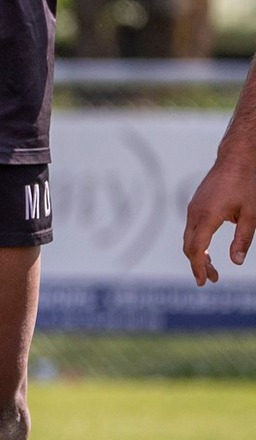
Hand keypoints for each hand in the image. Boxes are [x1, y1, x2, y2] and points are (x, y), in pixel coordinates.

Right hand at [183, 156, 255, 285]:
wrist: (236, 158)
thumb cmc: (247, 183)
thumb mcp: (252, 214)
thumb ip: (243, 239)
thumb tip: (236, 261)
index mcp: (207, 217)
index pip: (197, 249)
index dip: (199, 268)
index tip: (205, 281)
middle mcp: (195, 213)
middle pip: (189, 247)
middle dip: (198, 265)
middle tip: (211, 279)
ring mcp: (193, 208)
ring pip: (189, 238)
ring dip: (198, 254)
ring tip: (211, 267)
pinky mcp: (196, 205)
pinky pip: (192, 228)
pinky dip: (197, 242)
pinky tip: (208, 248)